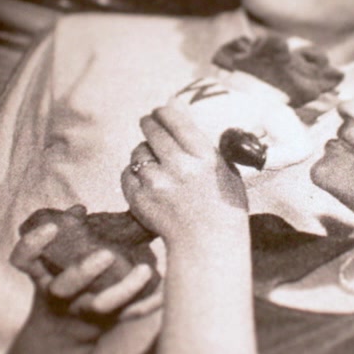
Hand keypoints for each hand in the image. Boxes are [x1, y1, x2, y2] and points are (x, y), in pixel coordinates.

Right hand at [9, 221, 160, 320]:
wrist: (64, 330)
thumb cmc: (62, 280)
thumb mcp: (54, 260)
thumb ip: (65, 234)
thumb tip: (78, 210)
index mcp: (42, 275)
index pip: (23, 260)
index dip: (32, 244)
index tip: (51, 226)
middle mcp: (59, 296)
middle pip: (64, 288)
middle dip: (83, 272)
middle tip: (106, 254)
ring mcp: (83, 311)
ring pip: (101, 307)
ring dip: (124, 290)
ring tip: (146, 270)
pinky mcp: (107, 322)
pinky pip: (129, 316)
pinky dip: (146, 304)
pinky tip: (164, 293)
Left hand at [121, 105, 249, 249]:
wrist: (209, 246)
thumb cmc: (223, 207)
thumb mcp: (226, 170)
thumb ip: (203, 142)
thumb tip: (176, 108)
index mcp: (203, 156)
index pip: (174, 119)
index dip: (163, 112)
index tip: (160, 111)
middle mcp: (179, 166)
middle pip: (152, 130)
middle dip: (149, 124)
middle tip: (148, 124)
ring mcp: (157, 183)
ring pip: (138, 152)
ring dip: (143, 154)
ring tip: (153, 163)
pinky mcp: (140, 199)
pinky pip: (127, 174)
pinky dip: (134, 175)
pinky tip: (146, 182)